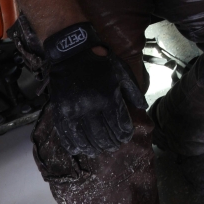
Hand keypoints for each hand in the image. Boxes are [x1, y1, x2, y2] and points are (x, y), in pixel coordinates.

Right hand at [44, 23, 147, 156]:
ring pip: (85, 139)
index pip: (120, 125)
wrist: (72, 52)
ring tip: (98, 150)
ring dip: (94, 148)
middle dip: (111, 144)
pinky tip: (79, 149)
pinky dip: (73, 145)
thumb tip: (142, 108)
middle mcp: (92, 107)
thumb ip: (133, 91)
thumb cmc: (100, 62)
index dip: (125, 134)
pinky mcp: (60, 112)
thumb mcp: (122, 72)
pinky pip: (66, 135)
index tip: (126, 137)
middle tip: (114, 146)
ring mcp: (74, 111)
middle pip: (104, 136)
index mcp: (109, 97)